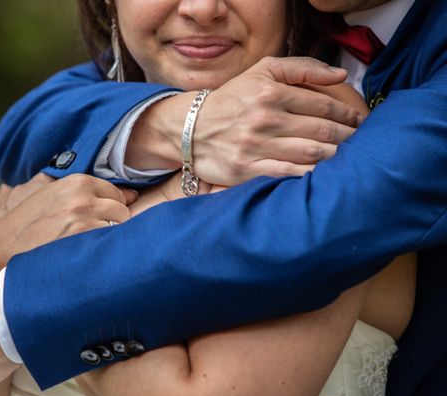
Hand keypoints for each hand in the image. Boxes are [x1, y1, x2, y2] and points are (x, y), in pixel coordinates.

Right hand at [0, 174, 136, 269]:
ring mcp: (84, 221)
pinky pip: (109, 247)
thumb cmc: (27, 224)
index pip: (118, 193)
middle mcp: (83, 198)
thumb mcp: (53, 196)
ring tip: (88, 248)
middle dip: (113, 225)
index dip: (111, 209)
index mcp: (77, 182)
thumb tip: (133, 195)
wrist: (0, 248)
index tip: (99, 221)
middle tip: (93, 237)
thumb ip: (87, 192)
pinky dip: (102, 253)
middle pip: (122, 212)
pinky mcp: (82, 243)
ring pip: (119, 231)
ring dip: (108, 241)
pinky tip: (87, 257)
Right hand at [127, 57, 363, 185]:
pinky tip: (322, 174)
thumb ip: (301, 68)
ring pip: (310, 153)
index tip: (357, 121)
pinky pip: (288, 173)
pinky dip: (310, 174)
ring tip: (344, 156)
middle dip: (346, 136)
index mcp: (270, 91)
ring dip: (334, 156)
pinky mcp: (247, 168)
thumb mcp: (262, 71)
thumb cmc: (232, 100)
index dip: (346, 114)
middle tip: (357, 140)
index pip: (322, 103)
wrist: (191, 129)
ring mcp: (256, 145)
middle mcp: (264, 118)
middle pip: (321, 130)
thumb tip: (340, 75)